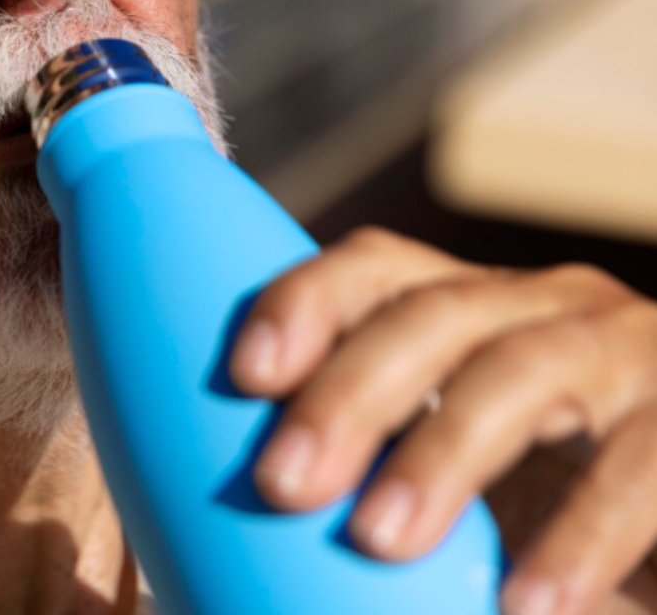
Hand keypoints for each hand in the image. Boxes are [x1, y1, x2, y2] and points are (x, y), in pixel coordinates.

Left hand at [228, 227, 656, 614]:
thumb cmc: (543, 501)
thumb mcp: (458, 468)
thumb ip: (372, 472)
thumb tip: (235, 537)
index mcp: (470, 307)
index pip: (375, 270)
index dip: (306, 304)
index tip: (244, 375)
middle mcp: (544, 306)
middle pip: (431, 315)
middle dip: (349, 393)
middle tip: (282, 484)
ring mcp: (625, 349)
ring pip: (521, 372)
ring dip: (442, 454)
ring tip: (376, 539)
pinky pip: (640, 464)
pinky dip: (582, 533)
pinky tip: (527, 605)